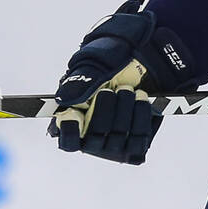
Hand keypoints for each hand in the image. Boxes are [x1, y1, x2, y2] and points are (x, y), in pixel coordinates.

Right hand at [48, 1, 192, 163]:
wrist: (143, 63)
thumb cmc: (110, 65)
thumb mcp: (93, 67)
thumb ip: (79, 82)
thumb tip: (64, 99)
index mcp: (74, 123)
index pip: (68, 142)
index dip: (70, 132)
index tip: (74, 114)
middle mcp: (92, 139)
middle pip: (94, 141)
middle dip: (104, 112)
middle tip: (112, 91)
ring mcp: (114, 145)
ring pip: (117, 140)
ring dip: (124, 112)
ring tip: (129, 90)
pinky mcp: (137, 144)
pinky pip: (139, 140)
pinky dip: (140, 117)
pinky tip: (141, 99)